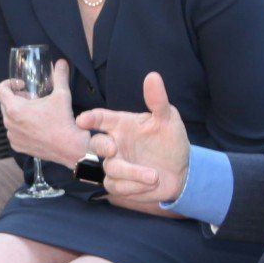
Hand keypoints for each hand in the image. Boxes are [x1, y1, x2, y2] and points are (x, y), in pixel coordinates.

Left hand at [0, 58, 86, 167]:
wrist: (69, 147)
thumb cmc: (63, 120)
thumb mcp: (62, 94)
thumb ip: (60, 76)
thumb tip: (61, 63)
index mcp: (14, 108)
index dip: (9, 83)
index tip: (21, 85)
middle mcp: (9, 123)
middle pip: (4, 104)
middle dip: (16, 98)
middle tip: (32, 98)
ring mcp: (12, 136)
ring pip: (9, 119)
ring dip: (18, 113)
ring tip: (35, 113)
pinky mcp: (17, 146)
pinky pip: (14, 133)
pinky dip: (21, 127)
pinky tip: (36, 127)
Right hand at [75, 71, 191, 203]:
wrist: (180, 171)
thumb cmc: (170, 141)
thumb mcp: (168, 118)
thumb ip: (158, 100)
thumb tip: (153, 76)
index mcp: (121, 124)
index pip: (100, 118)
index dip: (90, 118)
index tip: (83, 120)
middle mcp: (115, 143)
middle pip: (96, 144)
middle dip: (100, 146)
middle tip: (113, 149)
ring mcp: (115, 164)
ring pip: (109, 168)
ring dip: (131, 173)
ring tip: (153, 175)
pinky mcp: (118, 183)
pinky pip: (115, 186)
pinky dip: (132, 186)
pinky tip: (149, 183)